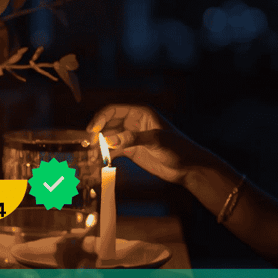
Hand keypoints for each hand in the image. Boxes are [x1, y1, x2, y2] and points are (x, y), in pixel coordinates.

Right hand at [86, 104, 201, 184]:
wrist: (188, 167)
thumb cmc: (178, 148)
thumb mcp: (157, 141)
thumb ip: (134, 139)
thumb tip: (111, 140)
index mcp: (142, 113)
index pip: (115, 110)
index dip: (101, 118)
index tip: (92, 130)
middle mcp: (134, 122)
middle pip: (108, 123)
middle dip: (97, 132)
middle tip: (88, 144)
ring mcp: (132, 136)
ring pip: (109, 137)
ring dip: (99, 144)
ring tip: (91, 155)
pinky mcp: (132, 150)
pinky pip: (113, 149)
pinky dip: (105, 154)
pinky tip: (99, 161)